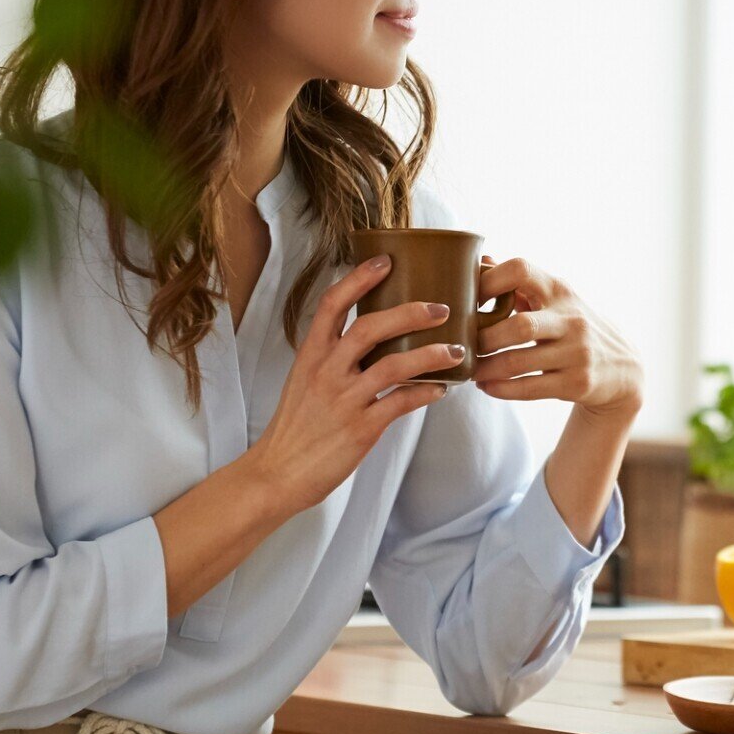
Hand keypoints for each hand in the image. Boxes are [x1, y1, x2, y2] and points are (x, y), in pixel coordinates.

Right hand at [247, 255, 465, 511]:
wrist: (277, 473)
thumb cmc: (296, 427)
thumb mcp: (306, 382)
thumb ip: (336, 359)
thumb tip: (377, 342)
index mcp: (311, 355)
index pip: (333, 304)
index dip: (359, 279)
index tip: (386, 261)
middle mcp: (326, 372)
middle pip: (369, 328)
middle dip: (409, 313)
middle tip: (441, 309)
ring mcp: (343, 400)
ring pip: (392, 365)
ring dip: (430, 355)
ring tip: (457, 351)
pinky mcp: (359, 429)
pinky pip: (400, 404)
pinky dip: (425, 393)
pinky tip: (441, 390)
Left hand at [471, 255, 643, 418]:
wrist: (622, 366)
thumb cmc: (572, 326)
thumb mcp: (555, 299)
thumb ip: (519, 282)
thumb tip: (483, 259)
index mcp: (559, 290)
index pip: (522, 270)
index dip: (489, 281)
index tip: (467, 299)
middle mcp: (571, 319)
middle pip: (520, 325)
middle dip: (485, 338)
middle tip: (464, 346)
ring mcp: (577, 353)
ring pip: (520, 361)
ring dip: (486, 368)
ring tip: (470, 369)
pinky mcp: (578, 383)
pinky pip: (530, 388)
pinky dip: (502, 389)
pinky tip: (486, 386)